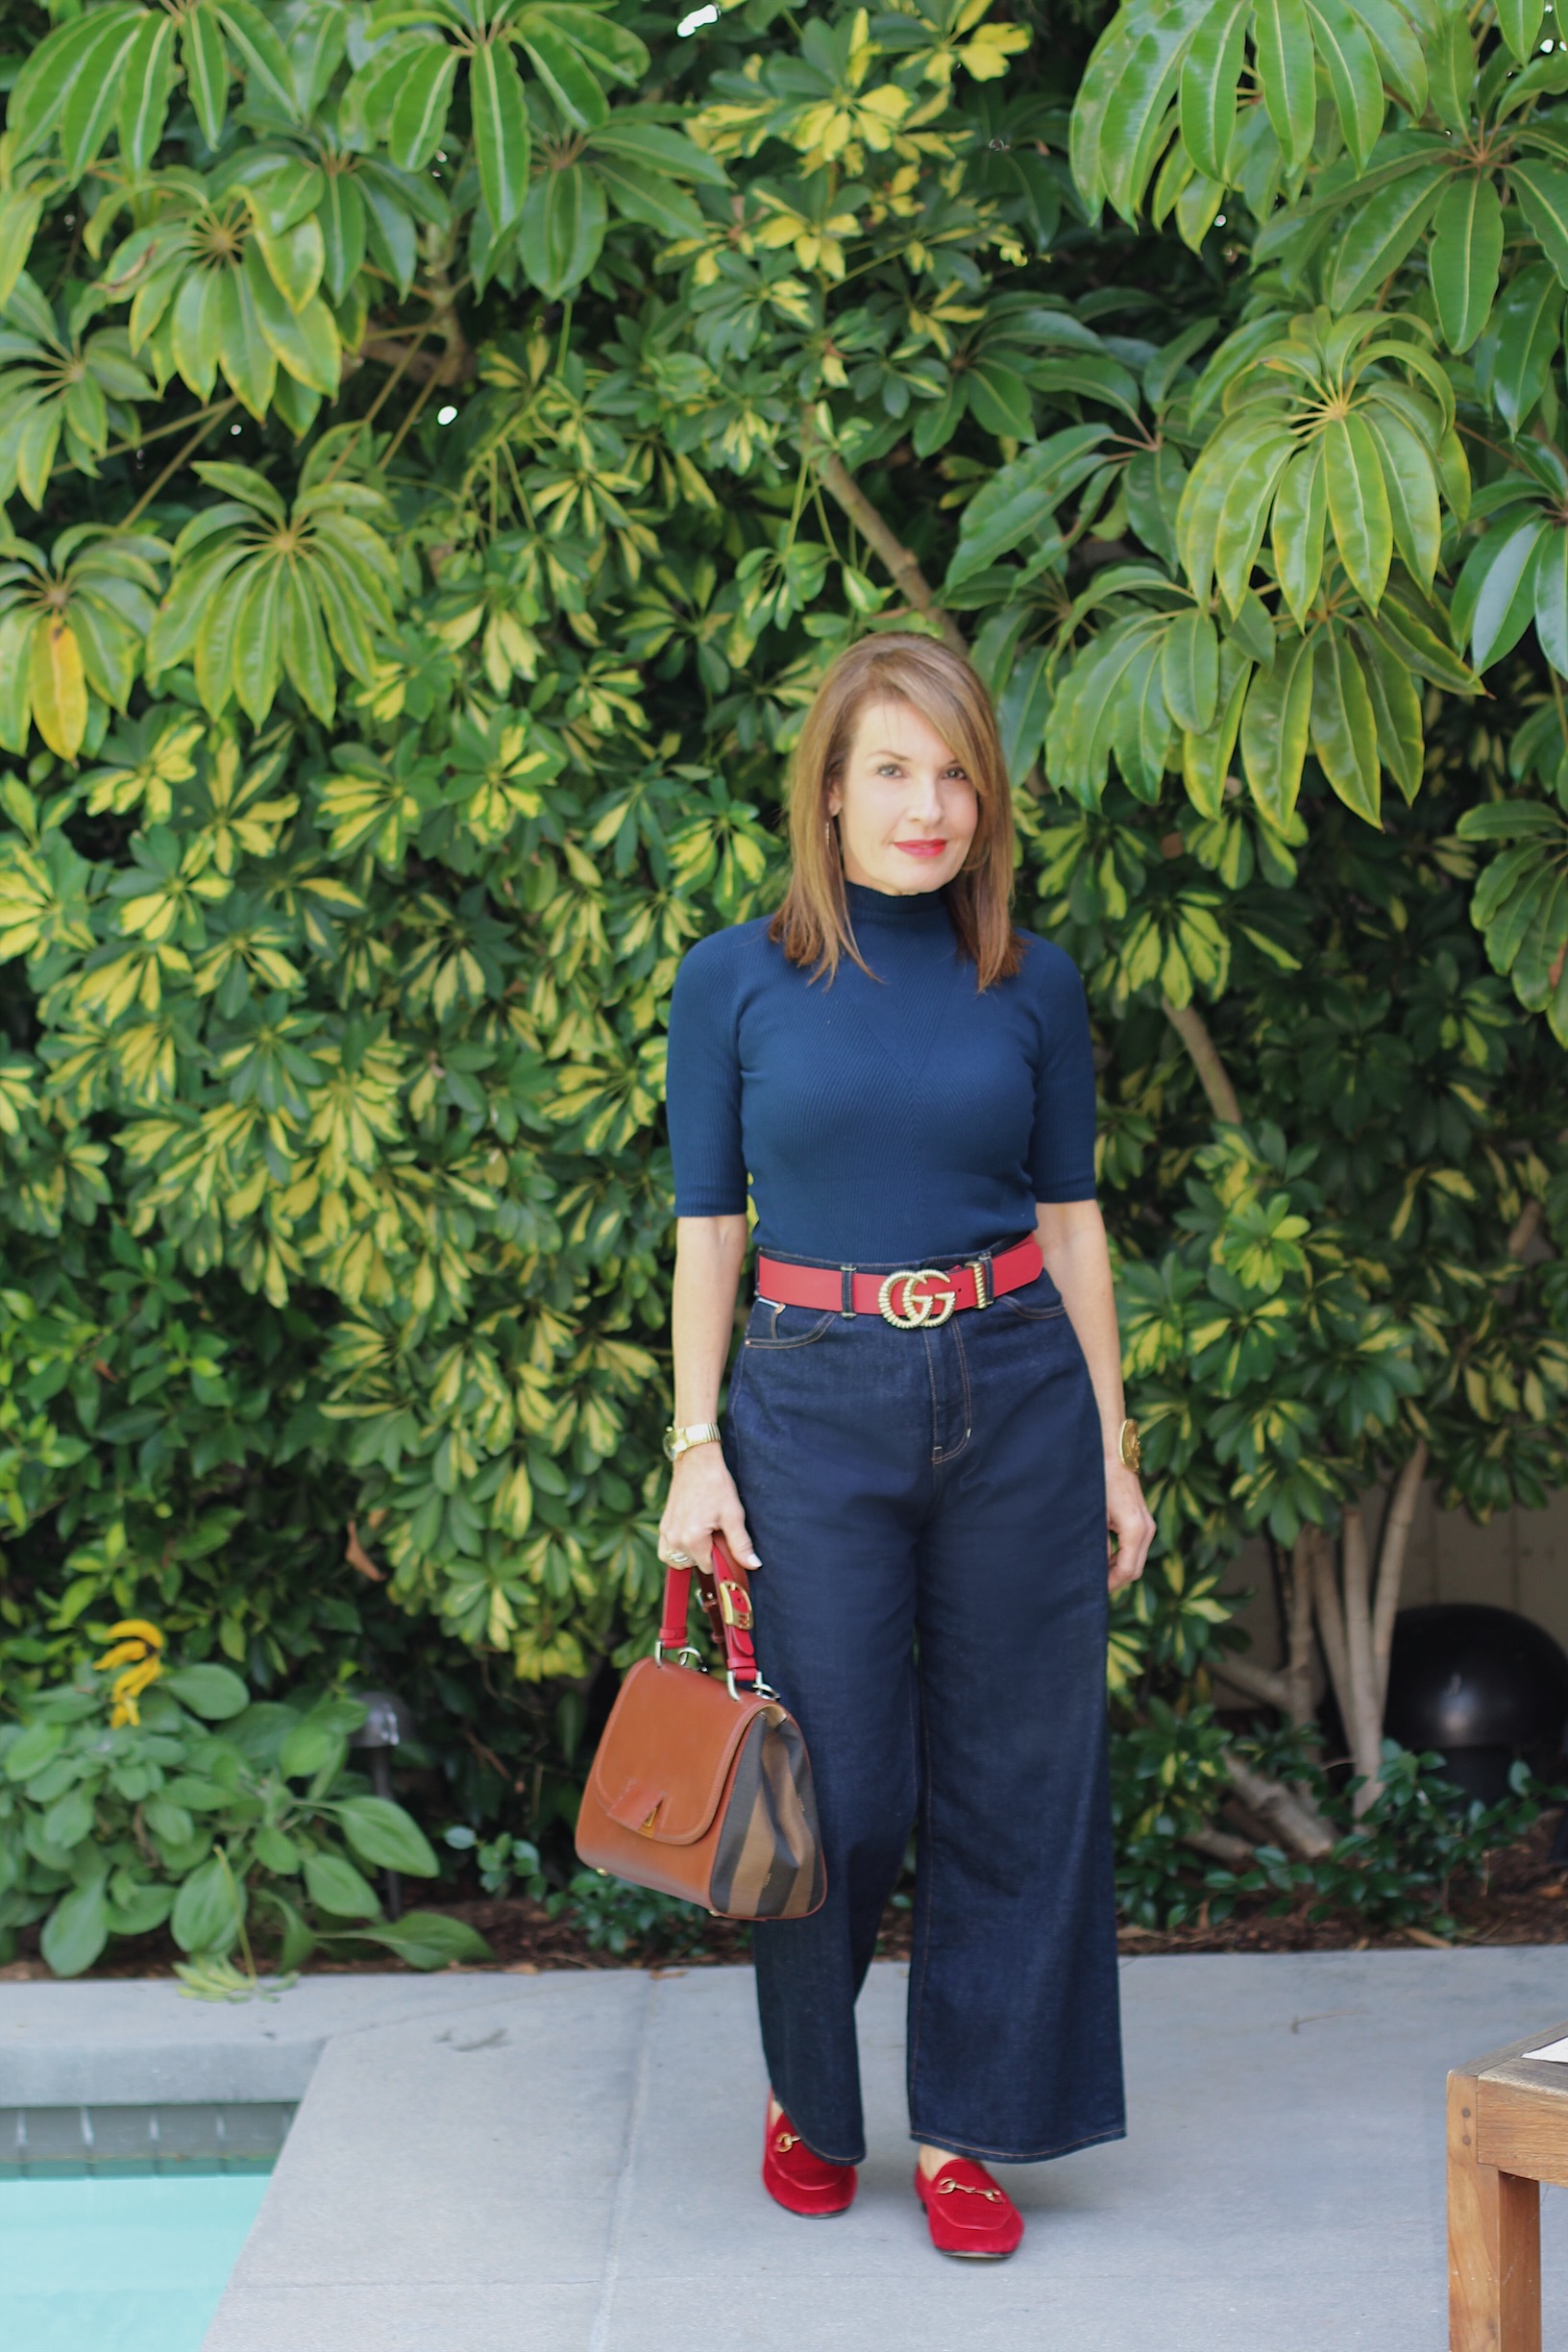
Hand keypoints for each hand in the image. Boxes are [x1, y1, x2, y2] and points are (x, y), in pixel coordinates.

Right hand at [658, 1443, 759, 1571]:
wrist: (697, 1460)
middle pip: (694, 1564)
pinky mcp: (663, 1525)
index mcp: (692, 1539)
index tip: (726, 1543)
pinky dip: (678, 1549)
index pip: (709, 1567)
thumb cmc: (716, 1484)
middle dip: (706, 1554)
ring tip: (704, 1535)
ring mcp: (666, 1532)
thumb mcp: (733, 1514)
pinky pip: (666, 1551)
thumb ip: (741, 1544)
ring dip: (692, 1554)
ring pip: (679, 1560)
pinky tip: (692, 1535)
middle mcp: (675, 1539)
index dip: (721, 1557)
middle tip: (716, 1532)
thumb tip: (753, 1565)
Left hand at [1105, 1459, 1153, 1595]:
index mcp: (1136, 1530)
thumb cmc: (1100, 1480)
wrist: (1113, 1452)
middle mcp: (1147, 1529)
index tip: (1094, 1591)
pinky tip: (1103, 1557)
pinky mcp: (1143, 1520)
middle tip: (1092, 1586)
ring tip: (1095, 1572)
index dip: (1111, 1584)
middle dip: (1115, 1580)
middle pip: (1135, 1569)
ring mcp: (1147, 1524)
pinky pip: (1135, 1547)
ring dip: (1118, 1568)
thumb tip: (1094, 1569)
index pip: (1128, 1571)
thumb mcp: (1095, 1515)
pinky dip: (1121, 1556)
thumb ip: (1097, 1543)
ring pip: (1136, 1559)